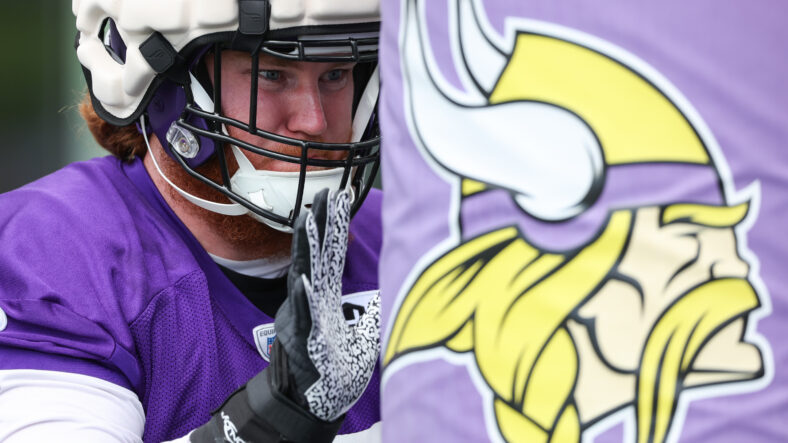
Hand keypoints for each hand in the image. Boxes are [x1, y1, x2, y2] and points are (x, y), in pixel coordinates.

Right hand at [275, 188, 380, 420]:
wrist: (321, 404)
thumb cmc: (340, 369)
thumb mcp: (364, 333)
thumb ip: (371, 309)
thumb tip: (385, 290)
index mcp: (326, 297)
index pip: (332, 253)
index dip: (336, 226)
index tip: (340, 197)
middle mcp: (312, 302)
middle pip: (316, 255)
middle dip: (319, 224)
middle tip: (323, 191)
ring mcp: (304, 320)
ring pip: (303, 278)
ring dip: (304, 249)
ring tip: (305, 219)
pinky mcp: (302, 343)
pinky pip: (301, 319)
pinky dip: (301, 300)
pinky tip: (301, 280)